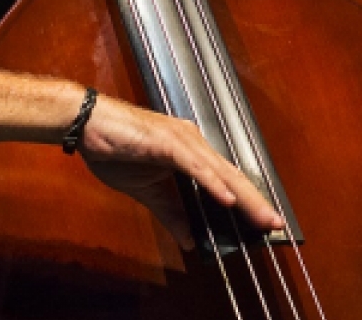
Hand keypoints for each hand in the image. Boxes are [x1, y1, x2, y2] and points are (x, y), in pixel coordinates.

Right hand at [78, 94, 285, 249]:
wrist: (86, 122)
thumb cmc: (111, 148)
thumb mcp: (145, 190)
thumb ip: (170, 212)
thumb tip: (189, 239)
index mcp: (187, 150)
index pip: (224, 178)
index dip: (246, 200)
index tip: (263, 221)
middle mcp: (190, 141)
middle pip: (230, 175)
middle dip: (255, 201)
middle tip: (276, 225)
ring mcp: (180, 139)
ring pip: (219, 171)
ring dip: (243, 196)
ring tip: (262, 217)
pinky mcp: (165, 142)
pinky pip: (194, 165)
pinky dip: (212, 182)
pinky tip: (227, 199)